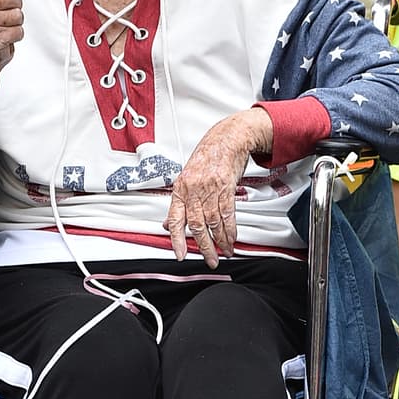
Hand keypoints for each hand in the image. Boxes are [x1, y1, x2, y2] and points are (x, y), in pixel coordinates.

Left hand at [165, 107, 270, 267]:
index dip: (176, 239)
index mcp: (180, 188)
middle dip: (204, 246)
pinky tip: (231, 238)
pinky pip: (228, 213)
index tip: (179, 254)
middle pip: (196, 224)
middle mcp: (193, 189)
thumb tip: (167, 224)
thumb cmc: (207, 157)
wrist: (227, 138)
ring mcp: (210, 187)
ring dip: (220, 240)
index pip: (174, 218)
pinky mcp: (226, 186)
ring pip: (213, 221)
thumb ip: (178, 203)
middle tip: (210, 260)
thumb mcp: (187, 178)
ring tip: (224, 252)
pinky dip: (230, 229)